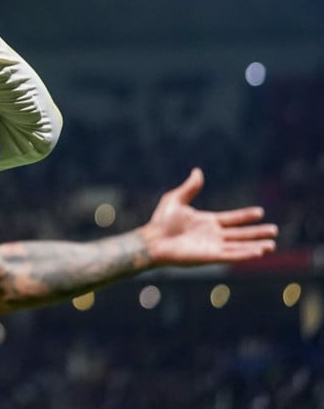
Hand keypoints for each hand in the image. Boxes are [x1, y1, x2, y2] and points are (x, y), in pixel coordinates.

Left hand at [140, 168, 277, 265]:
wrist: (153, 239)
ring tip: (271, 245)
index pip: (232, 219)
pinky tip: (258, 252)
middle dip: (257, 233)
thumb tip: (197, 171)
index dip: (245, 216)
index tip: (260, 212)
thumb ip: (190, 187)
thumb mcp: (176, 199)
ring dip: (255, 245)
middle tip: (274, 230)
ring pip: (240, 246)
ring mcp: (213, 246)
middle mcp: (213, 235)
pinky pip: (232, 255)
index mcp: (207, 221)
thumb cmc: (161, 222)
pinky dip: (245, 254)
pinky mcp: (210, 257)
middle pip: (240, 234)